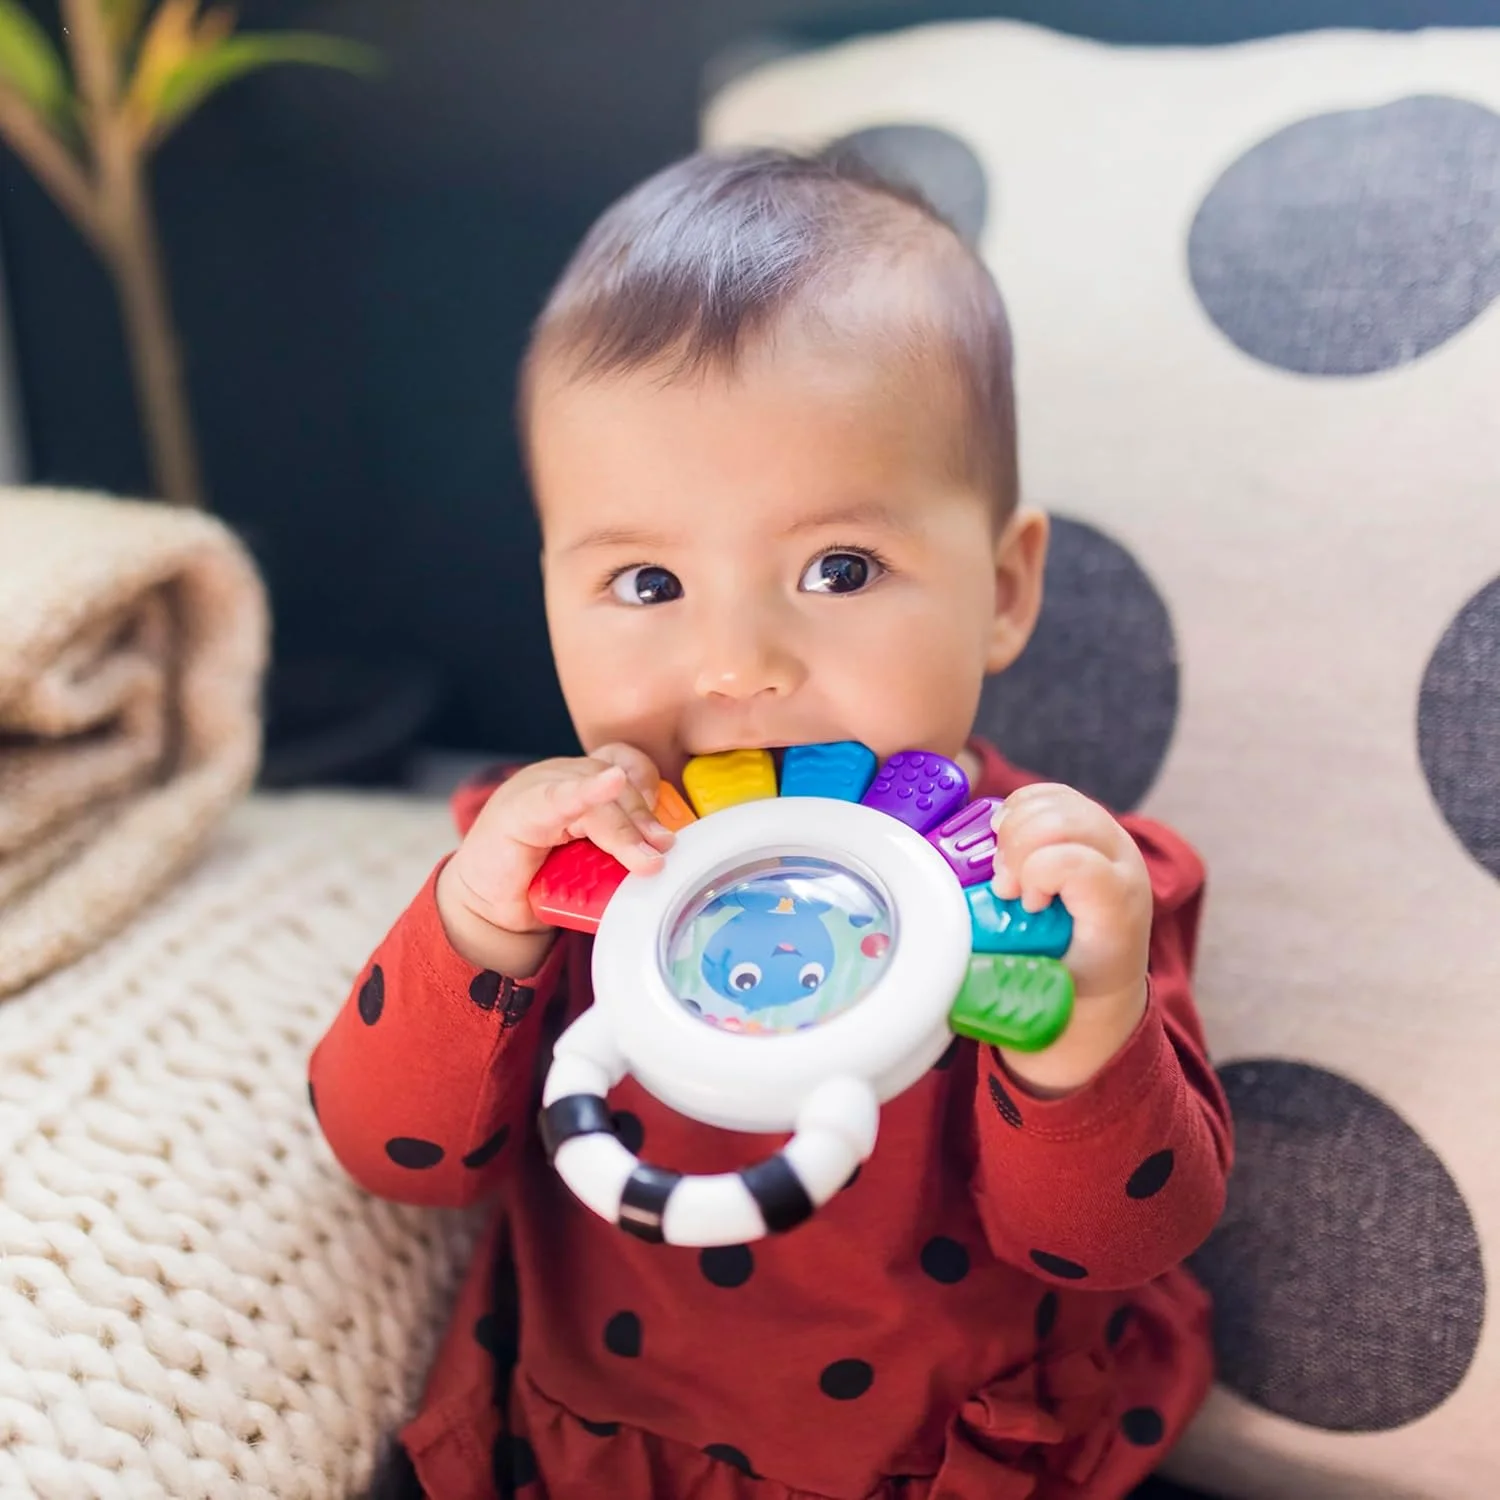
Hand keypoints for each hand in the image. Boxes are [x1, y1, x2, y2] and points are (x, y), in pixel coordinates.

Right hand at [436, 744, 674, 972]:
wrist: (487, 908)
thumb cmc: (540, 882)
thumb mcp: (592, 862)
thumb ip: (622, 851)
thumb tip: (666, 857)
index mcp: (580, 781)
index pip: (623, 762)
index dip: (648, 783)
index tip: (664, 820)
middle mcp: (560, 776)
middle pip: (615, 781)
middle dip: (642, 818)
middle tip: (661, 852)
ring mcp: (537, 789)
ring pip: (593, 796)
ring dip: (624, 829)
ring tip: (644, 860)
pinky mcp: (517, 812)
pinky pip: (558, 797)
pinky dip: (585, 792)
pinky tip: (609, 783)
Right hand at [990, 783, 1151, 1094]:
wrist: (1104, 979)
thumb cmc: (1068, 987)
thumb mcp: (1040, 991)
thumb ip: (1001, 973)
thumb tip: (947, 953)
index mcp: (1117, 909)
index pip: (1076, 863)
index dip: (1035, 873)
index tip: (1025, 903)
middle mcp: (1122, 864)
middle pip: (1060, 822)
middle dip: (1017, 850)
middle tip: (1006, 888)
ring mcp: (1110, 838)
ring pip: (1053, 800)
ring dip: (1014, 827)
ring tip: (1006, 864)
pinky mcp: (1090, 823)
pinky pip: (1051, 793)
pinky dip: (1019, 808)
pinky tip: (1007, 837)